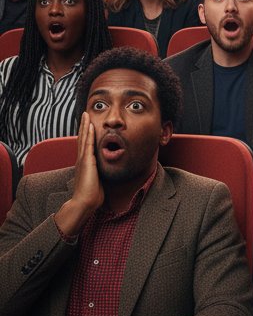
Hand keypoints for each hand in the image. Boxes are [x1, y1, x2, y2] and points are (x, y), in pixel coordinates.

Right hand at [54, 114, 103, 238]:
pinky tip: (90, 126)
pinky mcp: (86, 162)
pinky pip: (88, 144)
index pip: (85, 144)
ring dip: (85, 126)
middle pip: (82, 138)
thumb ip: (100, 173)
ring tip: (85, 115)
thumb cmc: (92, 195)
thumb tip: (106, 172)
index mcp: (85, 163)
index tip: (88, 123)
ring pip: (83, 138)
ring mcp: (83, 160)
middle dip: (84, 125)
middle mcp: (82, 159)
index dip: (86, 133)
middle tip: (85, 114)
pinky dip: (88, 134)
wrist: (84, 202)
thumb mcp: (98, 180)